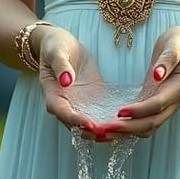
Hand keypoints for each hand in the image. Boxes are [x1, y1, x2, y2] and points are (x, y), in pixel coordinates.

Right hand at [35, 25, 126, 141]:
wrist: (61, 45)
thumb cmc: (56, 47)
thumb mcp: (56, 53)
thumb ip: (61, 66)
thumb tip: (66, 80)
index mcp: (53, 96)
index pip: (63, 113)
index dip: (76, 121)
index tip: (91, 124)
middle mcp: (65, 105)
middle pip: (77, 126)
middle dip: (93, 132)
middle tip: (110, 134)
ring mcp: (79, 105)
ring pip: (90, 125)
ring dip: (103, 131)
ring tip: (120, 133)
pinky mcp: (91, 101)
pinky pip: (100, 115)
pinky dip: (110, 121)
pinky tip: (126, 123)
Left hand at [111, 24, 179, 137]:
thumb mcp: (174, 45)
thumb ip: (167, 59)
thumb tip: (157, 74)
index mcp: (178, 88)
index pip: (157, 105)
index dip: (139, 111)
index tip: (119, 112)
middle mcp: (173, 102)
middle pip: (152, 123)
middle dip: (130, 128)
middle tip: (106, 129)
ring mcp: (166, 106)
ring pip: (148, 127)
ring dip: (128, 132)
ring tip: (105, 132)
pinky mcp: (156, 105)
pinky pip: (144, 121)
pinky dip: (129, 127)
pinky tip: (113, 127)